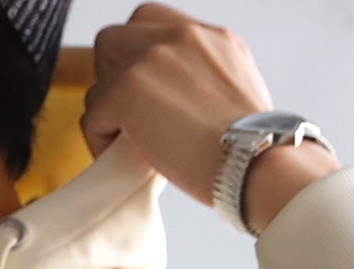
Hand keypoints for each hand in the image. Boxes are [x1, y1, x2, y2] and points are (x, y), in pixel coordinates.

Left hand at [80, 2, 336, 218]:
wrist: (260, 160)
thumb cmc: (256, 147)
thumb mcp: (238, 93)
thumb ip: (203, 81)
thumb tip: (174, 104)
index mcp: (210, 36)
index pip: (152, 24)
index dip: (139, 60)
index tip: (148, 96)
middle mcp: (180, 36)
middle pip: (115, 41)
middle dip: (115, 80)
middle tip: (131, 120)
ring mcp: (151, 58)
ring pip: (100, 79)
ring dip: (108, 113)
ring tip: (131, 144)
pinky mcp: (128, 90)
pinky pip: (93, 116)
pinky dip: (102, 142)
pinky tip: (126, 159)